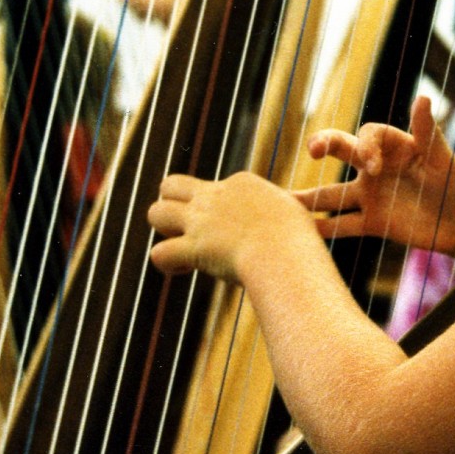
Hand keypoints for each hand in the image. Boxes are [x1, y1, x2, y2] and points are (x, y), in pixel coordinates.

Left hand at [148, 171, 319, 280]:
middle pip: (170, 185)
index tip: (234, 232)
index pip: (213, 187)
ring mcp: (201, 221)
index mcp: (240, 184)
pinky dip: (167, 263)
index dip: (217, 210)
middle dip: (172, 204)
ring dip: (164, 230)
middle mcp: (215, 196)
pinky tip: (183, 269)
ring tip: (182, 246)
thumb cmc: (299, 238)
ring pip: (156, 213)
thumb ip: (280, 211)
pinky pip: (159, 253)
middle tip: (189, 228)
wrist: (288, 252)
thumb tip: (284, 216)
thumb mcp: (294, 212)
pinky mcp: (193, 248)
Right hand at [296, 96, 454, 256]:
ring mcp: (372, 196)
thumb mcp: (443, 159)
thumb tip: (422, 97)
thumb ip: (428, 131)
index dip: (366, 146)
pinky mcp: (373, 223)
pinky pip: (342, 225)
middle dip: (325, 145)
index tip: (373, 166)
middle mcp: (377, 168)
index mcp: (394, 146)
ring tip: (279, 200)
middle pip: (343, 151)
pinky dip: (322, 229)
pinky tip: (300, 233)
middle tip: (314, 151)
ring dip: (307, 197)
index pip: (369, 134)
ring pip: (332, 194)